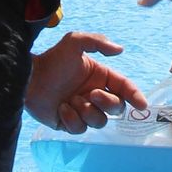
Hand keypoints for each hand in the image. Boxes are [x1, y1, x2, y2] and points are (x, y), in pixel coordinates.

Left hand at [25, 32, 147, 132]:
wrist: (29, 79)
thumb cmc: (52, 59)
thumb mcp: (74, 42)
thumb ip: (98, 42)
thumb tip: (120, 50)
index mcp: (100, 77)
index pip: (124, 88)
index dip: (135, 96)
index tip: (142, 105)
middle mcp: (94, 94)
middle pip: (116, 108)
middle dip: (107, 103)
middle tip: (92, 94)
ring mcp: (82, 110)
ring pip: (99, 122)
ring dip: (87, 111)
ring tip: (70, 100)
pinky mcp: (69, 124)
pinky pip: (80, 129)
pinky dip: (71, 119)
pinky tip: (61, 109)